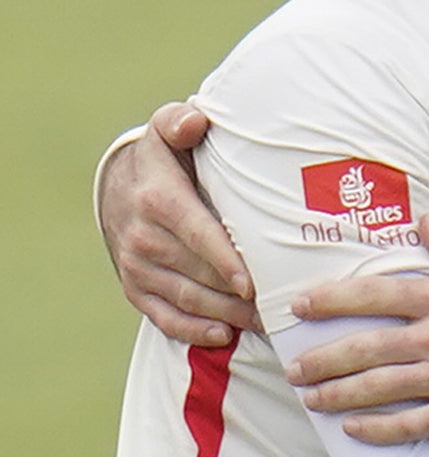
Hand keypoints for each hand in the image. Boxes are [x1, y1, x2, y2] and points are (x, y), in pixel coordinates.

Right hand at [98, 102, 256, 345]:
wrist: (118, 186)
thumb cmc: (164, 157)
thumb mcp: (167, 129)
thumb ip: (180, 121)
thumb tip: (194, 121)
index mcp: (158, 198)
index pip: (196, 234)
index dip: (224, 260)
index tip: (252, 282)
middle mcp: (142, 236)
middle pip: (198, 274)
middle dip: (239, 295)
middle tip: (281, 306)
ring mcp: (136, 266)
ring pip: (186, 299)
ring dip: (227, 315)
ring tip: (266, 323)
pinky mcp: (135, 287)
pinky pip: (163, 317)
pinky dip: (194, 330)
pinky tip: (224, 335)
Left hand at [287, 215, 428, 440]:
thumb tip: (425, 223)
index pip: (378, 295)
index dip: (334, 300)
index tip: (302, 305)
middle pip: (367, 348)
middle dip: (323, 358)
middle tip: (293, 367)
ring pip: (381, 389)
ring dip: (339, 395)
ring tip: (312, 399)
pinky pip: (414, 426)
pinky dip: (379, 430)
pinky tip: (355, 431)